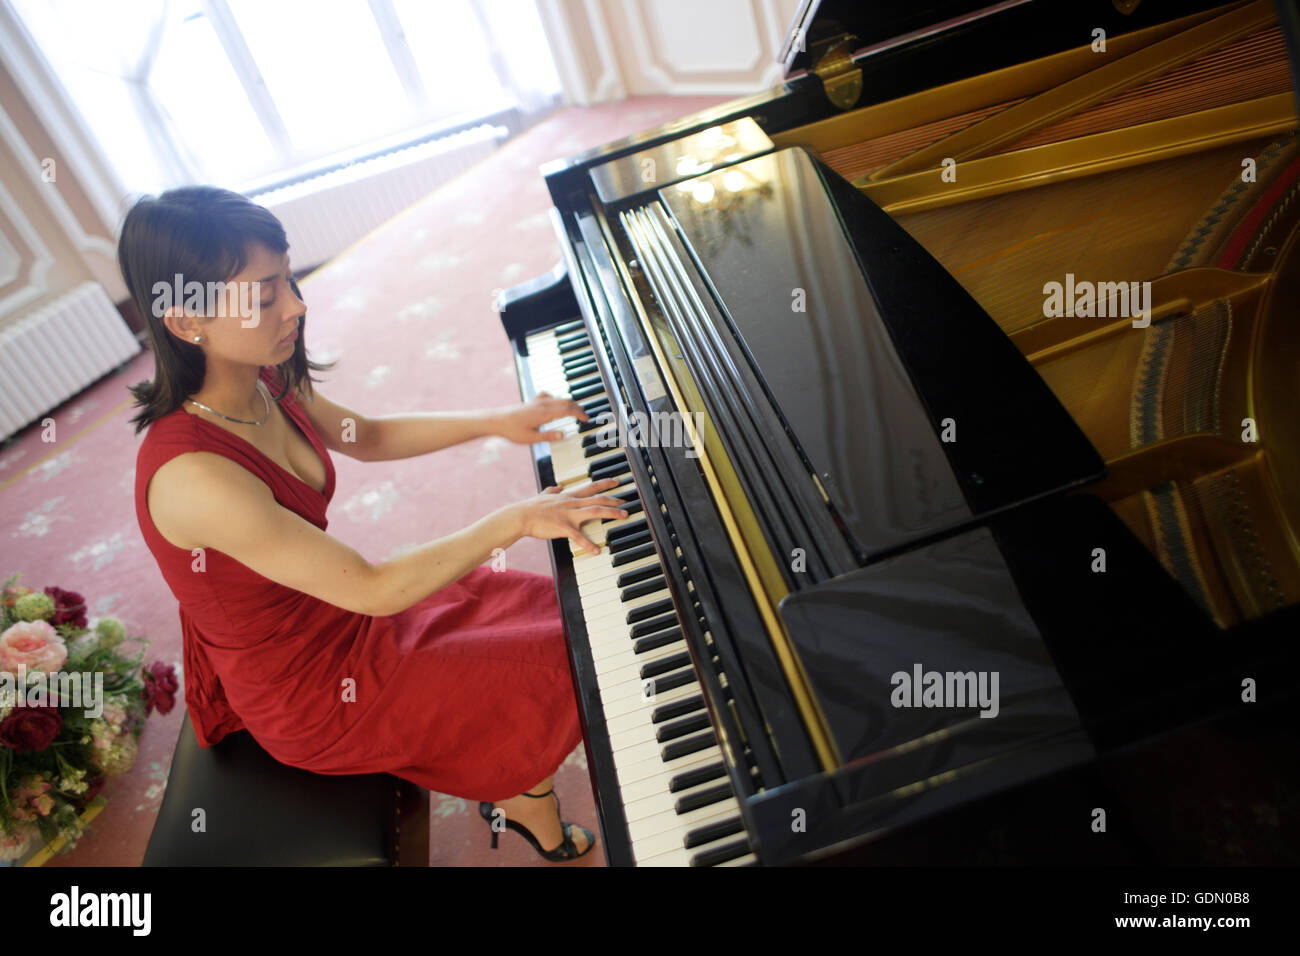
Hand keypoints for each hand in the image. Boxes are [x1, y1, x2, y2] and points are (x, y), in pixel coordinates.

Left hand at [493, 392, 588, 444]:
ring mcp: (537, 401)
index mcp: (544, 413)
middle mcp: (542, 404)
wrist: (497, 420)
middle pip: (566, 401)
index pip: (567, 410)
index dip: (579, 414)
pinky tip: (556, 404)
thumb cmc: (512, 430)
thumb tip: (563, 435)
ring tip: (575, 412)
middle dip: (578, 408)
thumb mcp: (531, 438)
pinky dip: (557, 400)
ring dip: (569, 403)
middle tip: (585, 416)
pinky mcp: (533, 401)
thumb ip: (548, 437)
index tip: (586, 419)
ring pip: (559, 398)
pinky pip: (550, 396)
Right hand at [505, 477, 628, 555]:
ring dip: (611, 513)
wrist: (520, 516)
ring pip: (595, 511)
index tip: (617, 481)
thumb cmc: (531, 507)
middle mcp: (572, 503)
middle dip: (614, 499)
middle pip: (598, 498)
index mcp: (568, 496)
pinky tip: (597, 550)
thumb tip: (557, 487)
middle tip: (627, 501)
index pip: (590, 487)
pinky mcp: (563, 527)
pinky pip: (578, 536)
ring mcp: (568, 514)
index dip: (605, 483)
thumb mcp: (543, 495)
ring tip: (624, 516)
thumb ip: (552, 490)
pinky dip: (588, 544)